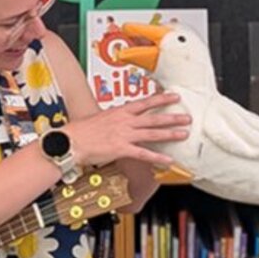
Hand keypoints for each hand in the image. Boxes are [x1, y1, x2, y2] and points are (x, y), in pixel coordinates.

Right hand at [62, 93, 190, 166]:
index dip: (161, 99)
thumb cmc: (81, 130)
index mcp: (120, 111)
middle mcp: (125, 121)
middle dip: (172, 117)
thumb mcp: (99, 118)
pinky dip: (157, 157)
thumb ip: (113, 119)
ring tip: (183, 134)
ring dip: (170, 134)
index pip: (145, 103)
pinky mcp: (122, 149)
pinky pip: (143, 153)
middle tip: (187, 117)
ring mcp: (124, 135)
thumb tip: (118, 120)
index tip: (173, 97)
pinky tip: (168, 160)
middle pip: (154, 118)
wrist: (71, 141)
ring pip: (152, 133)